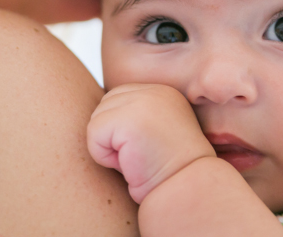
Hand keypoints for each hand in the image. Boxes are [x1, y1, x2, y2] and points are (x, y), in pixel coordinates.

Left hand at [87, 83, 215, 203]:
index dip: (120, 129)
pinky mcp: (130, 120)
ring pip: (97, 119)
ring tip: (135, 160)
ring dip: (108, 147)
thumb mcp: (156, 133)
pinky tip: (129, 164)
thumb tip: (101, 116)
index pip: (118, 98)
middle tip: (138, 156)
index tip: (143, 149)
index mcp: (163, 93)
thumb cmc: (169, 172)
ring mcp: (144, 102)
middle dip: (112, 135)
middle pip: (105, 105)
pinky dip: (103, 156)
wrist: (187, 191)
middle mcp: (155, 91)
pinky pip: (94, 133)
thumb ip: (135, 116)